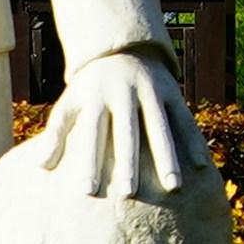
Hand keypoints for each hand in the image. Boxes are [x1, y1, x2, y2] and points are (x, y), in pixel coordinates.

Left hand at [35, 42, 202, 195]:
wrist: (121, 48)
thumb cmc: (90, 88)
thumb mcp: (69, 104)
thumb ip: (55, 133)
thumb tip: (41, 166)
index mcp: (95, 98)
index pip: (91, 134)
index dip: (89, 162)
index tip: (88, 191)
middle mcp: (123, 93)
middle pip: (126, 133)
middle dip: (128, 163)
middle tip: (128, 194)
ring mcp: (150, 91)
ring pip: (160, 127)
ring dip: (167, 156)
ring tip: (173, 186)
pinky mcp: (171, 90)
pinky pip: (184, 119)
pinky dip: (194, 141)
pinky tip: (202, 166)